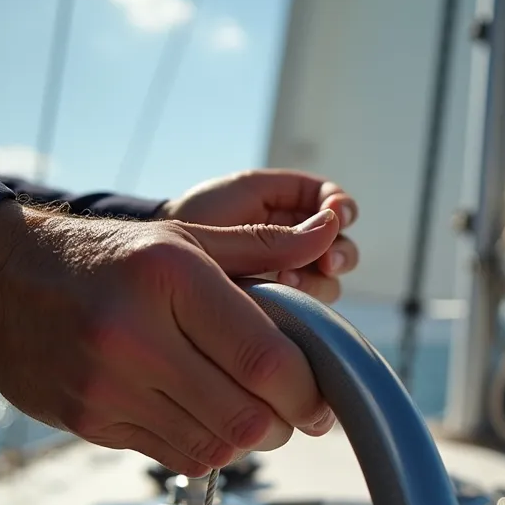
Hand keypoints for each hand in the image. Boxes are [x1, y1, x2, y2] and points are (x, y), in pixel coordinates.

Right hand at [0, 201, 340, 475]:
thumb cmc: (103, 258)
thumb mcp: (183, 236)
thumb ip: (260, 246)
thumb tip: (326, 237)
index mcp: (170, 278)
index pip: (264, 359)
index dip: (307, 392)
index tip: (321, 400)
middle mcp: (136, 334)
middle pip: (246, 417)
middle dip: (284, 423)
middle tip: (292, 411)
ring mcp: (108, 385)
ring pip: (215, 447)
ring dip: (247, 439)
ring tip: (249, 411)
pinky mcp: (90, 422)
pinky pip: (174, 457)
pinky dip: (205, 448)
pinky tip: (203, 417)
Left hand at [157, 169, 358, 302]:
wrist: (161, 256)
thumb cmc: (200, 214)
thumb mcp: (244, 194)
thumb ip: (293, 200)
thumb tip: (335, 219)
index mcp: (296, 209)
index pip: (338, 208)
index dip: (343, 210)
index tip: (337, 214)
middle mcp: (300, 244)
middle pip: (342, 250)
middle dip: (339, 254)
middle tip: (326, 261)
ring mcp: (291, 278)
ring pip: (329, 283)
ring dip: (318, 281)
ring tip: (286, 281)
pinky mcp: (280, 308)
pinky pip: (307, 309)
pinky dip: (300, 304)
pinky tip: (280, 300)